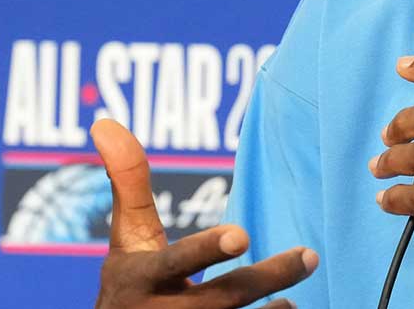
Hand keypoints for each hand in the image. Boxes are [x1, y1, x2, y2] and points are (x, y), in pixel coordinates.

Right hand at [91, 118, 318, 308]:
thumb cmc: (131, 283)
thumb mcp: (126, 237)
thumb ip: (128, 182)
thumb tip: (105, 122)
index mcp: (144, 278)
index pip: (179, 261)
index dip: (208, 249)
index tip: (243, 234)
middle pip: (224, 297)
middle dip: (267, 277)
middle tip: (309, 256)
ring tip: (295, 297)